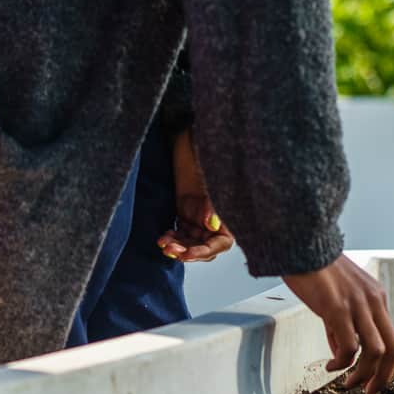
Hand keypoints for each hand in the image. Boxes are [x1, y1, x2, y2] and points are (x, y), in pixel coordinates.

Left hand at [158, 128, 234, 262]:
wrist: (190, 140)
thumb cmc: (205, 155)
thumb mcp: (211, 177)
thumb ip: (213, 203)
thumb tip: (213, 225)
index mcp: (230, 214)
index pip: (222, 242)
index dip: (205, 251)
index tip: (187, 253)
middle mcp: (218, 220)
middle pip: (204, 246)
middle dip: (187, 250)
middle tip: (171, 249)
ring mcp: (201, 218)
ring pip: (191, 242)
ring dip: (177, 246)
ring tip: (164, 244)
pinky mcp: (187, 215)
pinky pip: (180, 233)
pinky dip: (172, 237)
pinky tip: (163, 237)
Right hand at [283, 256, 393, 393]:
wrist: (302, 243)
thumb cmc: (316, 270)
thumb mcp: (338, 296)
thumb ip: (342, 324)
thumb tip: (341, 354)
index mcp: (376, 297)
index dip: (387, 365)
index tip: (372, 381)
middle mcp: (373, 301)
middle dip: (384, 377)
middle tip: (369, 393)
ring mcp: (357, 305)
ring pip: (375, 352)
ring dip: (363, 376)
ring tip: (347, 385)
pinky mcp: (337, 308)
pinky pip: (348, 347)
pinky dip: (341, 363)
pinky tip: (329, 366)